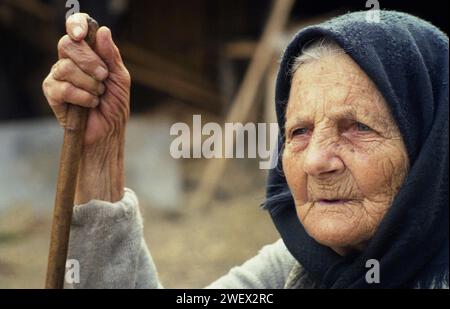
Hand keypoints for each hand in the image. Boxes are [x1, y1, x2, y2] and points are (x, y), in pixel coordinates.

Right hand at [42, 13, 129, 203]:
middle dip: (91, 62)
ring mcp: (58, 76)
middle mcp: (69, 61)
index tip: (81, 34)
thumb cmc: (115, 104)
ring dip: (90, 84)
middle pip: (68, 45)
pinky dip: (82, 96)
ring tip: (98, 95)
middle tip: (104, 78)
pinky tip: (89, 104)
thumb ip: (111, 56)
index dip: (75, 25)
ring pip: (66, 67)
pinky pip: (63, 87)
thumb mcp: (120, 78)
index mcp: (87, 54)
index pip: (75, 29)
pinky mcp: (52, 93)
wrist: (109, 131)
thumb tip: (103, 31)